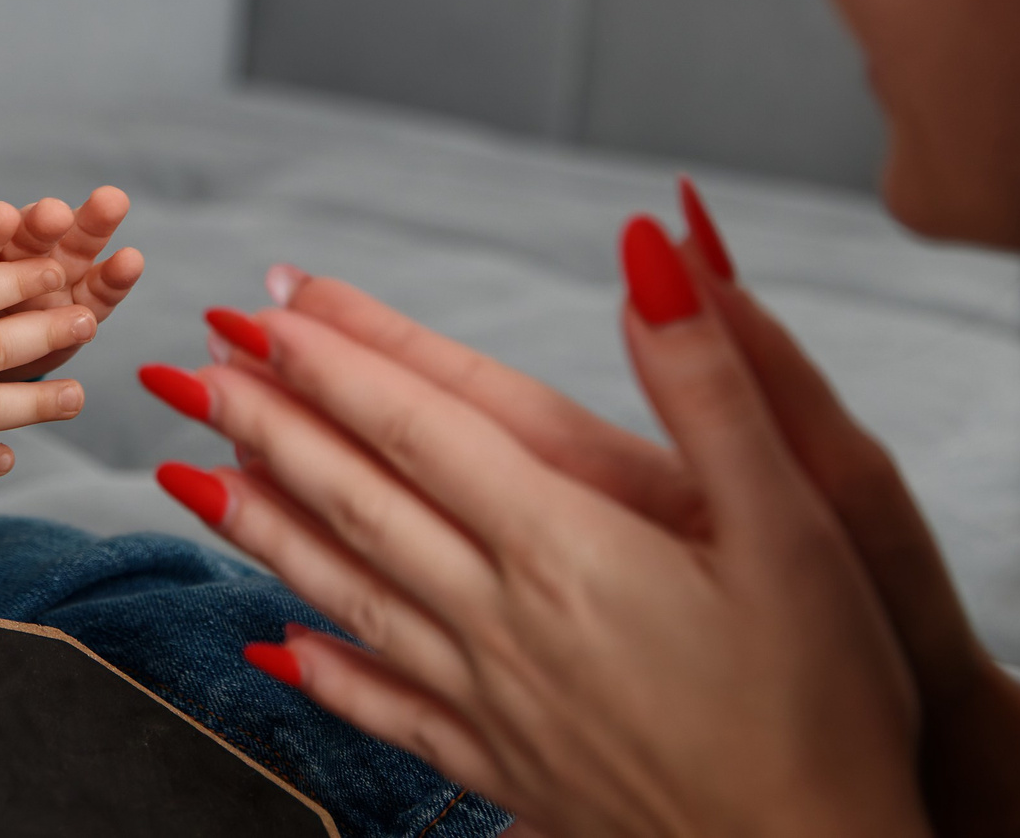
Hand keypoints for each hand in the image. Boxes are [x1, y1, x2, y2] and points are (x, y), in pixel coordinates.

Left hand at [0, 186, 144, 378]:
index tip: (5, 216)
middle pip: (26, 244)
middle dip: (50, 225)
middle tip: (78, 203)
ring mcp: (36, 290)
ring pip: (65, 260)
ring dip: (88, 235)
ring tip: (112, 207)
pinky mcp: (63, 319)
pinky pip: (89, 299)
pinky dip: (109, 283)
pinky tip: (129, 260)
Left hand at [232, 182, 1019, 836]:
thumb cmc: (832, 705)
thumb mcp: (802, 521)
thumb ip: (712, 382)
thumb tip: (651, 247)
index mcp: (568, 545)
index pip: (420, 427)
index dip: (337, 357)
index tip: (263, 304)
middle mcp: (505, 619)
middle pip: (358, 499)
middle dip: (269, 421)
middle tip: (188, 365)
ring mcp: (494, 702)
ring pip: (347, 593)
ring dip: (263, 523)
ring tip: (188, 473)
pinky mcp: (507, 771)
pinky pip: (385, 708)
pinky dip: (321, 668)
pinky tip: (274, 646)